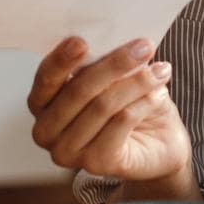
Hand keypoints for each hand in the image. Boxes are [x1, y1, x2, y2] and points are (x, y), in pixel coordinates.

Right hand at [27, 36, 191, 181]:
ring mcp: (67, 151)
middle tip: (144, 46)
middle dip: (114, 65)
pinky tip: (159, 94)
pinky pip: (121, 123)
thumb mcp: (116, 77)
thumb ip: (106, 61)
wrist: (159, 144)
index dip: (61, 60)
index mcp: (42, 104)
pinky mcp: (94, 164)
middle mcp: (45, 131)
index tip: (81, 41)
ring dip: (137, 83)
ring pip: (103, 106)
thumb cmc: (130, 104)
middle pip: (78, 91)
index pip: (46, 79)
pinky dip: (144, 103)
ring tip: (161, 71)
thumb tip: (118, 40)